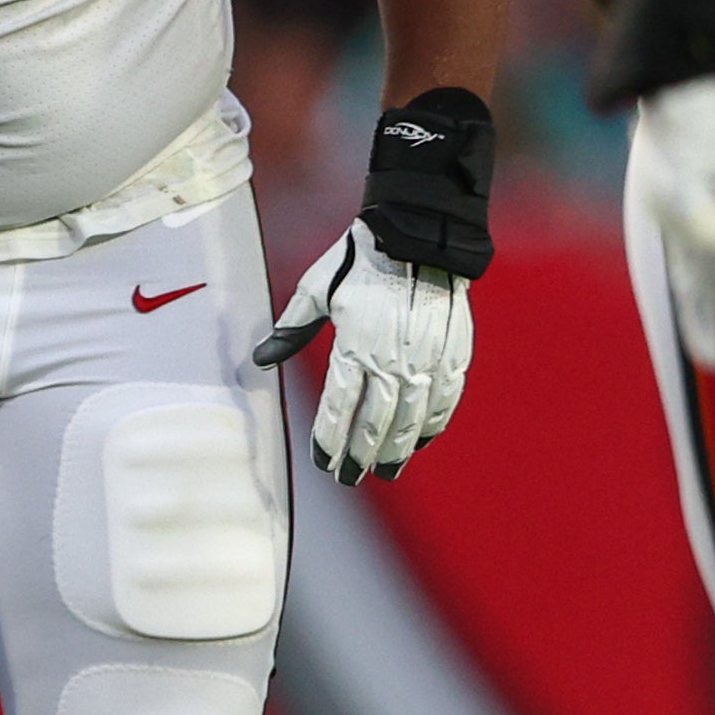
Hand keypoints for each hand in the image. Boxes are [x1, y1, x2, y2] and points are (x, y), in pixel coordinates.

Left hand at [254, 220, 474, 482]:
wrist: (420, 236)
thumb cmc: (360, 260)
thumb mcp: (316, 290)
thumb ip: (291, 330)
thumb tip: (260, 359)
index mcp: (355, 347)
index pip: (340, 408)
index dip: (330, 440)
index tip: (323, 462)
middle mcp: (393, 361)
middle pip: (375, 423)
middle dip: (360, 456)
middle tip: (350, 478)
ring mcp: (428, 361)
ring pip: (411, 420)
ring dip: (397, 450)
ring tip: (385, 472)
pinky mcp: (454, 355)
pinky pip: (444, 401)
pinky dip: (431, 425)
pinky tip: (419, 441)